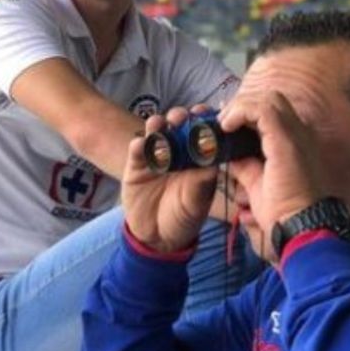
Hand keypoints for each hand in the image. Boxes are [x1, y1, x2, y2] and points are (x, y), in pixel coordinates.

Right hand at [121, 107, 218, 252]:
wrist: (158, 237)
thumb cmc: (184, 217)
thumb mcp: (197, 202)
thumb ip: (202, 182)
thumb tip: (213, 161)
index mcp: (198, 157)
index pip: (202, 132)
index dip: (204, 120)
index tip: (205, 113)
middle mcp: (178, 152)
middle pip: (178, 126)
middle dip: (180, 117)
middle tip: (181, 117)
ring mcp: (156, 156)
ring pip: (156, 133)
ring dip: (158, 124)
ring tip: (159, 125)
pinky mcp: (136, 165)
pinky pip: (136, 150)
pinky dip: (138, 144)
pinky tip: (140, 144)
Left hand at [219, 90, 322, 235]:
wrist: (301, 225)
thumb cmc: (284, 211)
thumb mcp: (258, 184)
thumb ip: (246, 166)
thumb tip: (230, 156)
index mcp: (295, 142)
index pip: (272, 112)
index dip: (247, 112)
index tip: (226, 123)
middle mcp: (299, 132)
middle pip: (272, 99)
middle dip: (244, 105)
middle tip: (223, 122)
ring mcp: (296, 133)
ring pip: (268, 99)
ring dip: (241, 106)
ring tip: (223, 123)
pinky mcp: (286, 139)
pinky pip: (263, 109)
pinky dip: (241, 111)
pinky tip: (226, 125)